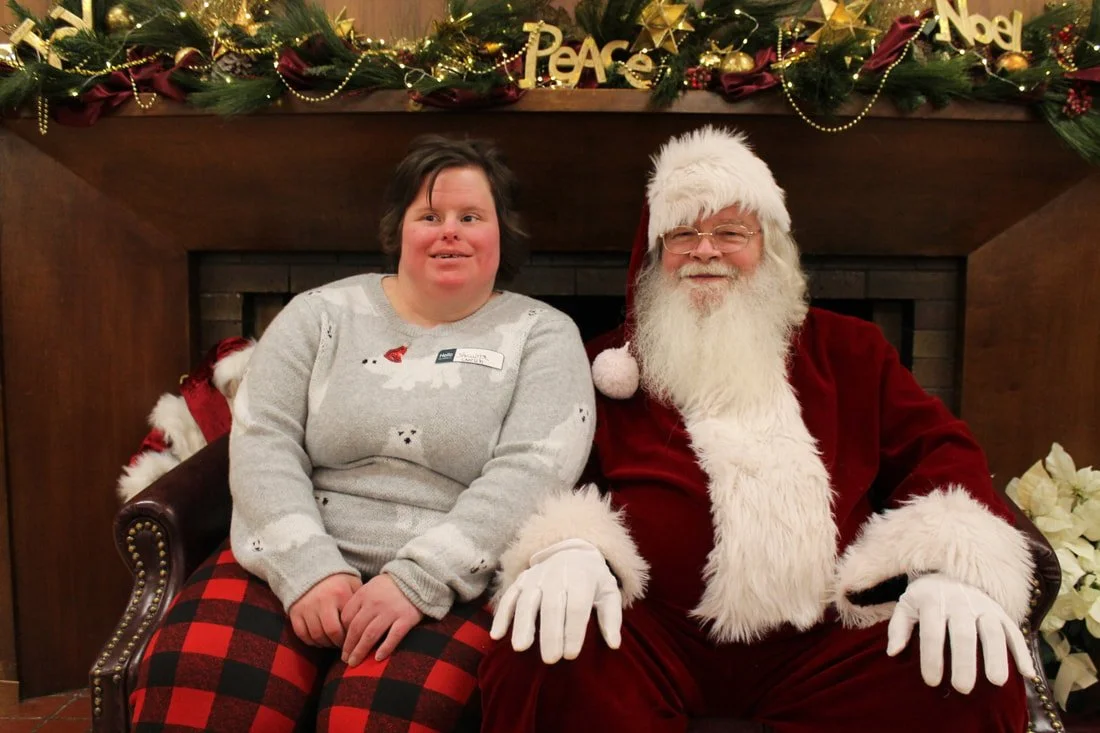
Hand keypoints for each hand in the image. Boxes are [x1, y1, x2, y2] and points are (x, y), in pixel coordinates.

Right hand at [288, 573, 361, 646]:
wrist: (311, 569)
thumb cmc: (337, 581)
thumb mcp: (353, 584)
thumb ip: (360, 601)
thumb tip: (367, 622)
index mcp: (340, 594)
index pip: (347, 624)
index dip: (351, 635)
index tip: (354, 638)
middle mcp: (322, 601)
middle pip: (331, 632)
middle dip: (338, 643)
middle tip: (343, 644)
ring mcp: (307, 607)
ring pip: (316, 636)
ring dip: (326, 643)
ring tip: (333, 642)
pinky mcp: (295, 612)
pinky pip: (302, 634)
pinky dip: (311, 641)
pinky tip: (320, 639)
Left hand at [340, 574, 423, 665]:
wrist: (417, 577)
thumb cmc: (391, 586)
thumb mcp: (371, 587)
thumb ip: (359, 602)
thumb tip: (346, 626)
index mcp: (364, 594)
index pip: (347, 617)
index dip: (343, 633)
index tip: (343, 644)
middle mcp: (375, 603)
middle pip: (356, 629)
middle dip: (349, 647)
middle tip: (345, 659)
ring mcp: (391, 611)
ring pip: (371, 635)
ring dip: (360, 651)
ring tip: (354, 663)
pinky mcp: (407, 618)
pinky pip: (394, 636)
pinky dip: (385, 648)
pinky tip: (378, 658)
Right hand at [490, 539, 621, 664]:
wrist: (573, 549)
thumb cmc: (593, 578)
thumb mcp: (609, 591)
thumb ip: (611, 617)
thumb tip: (614, 644)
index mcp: (582, 578)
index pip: (577, 606)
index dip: (573, 631)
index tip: (571, 655)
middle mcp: (557, 575)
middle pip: (552, 606)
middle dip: (550, 633)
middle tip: (549, 660)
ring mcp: (536, 577)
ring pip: (527, 601)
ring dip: (523, 624)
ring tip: (521, 648)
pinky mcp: (521, 580)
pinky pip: (509, 597)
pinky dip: (501, 615)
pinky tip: (496, 635)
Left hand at [886, 573, 1036, 693]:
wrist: (952, 570)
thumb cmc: (926, 596)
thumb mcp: (907, 604)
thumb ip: (898, 627)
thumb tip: (893, 652)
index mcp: (933, 601)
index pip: (932, 633)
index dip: (931, 657)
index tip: (932, 681)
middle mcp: (960, 602)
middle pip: (963, 634)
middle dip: (964, 662)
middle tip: (963, 688)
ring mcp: (984, 606)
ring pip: (992, 631)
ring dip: (996, 656)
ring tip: (997, 681)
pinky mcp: (1002, 611)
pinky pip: (1014, 631)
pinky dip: (1022, 651)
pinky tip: (1027, 673)